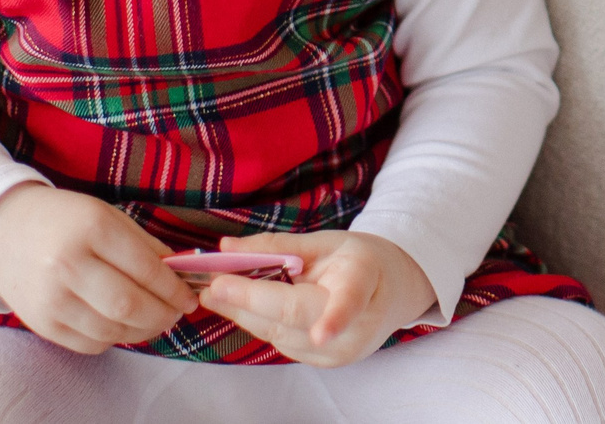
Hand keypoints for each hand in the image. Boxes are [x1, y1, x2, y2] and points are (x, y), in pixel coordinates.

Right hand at [0, 182, 194, 354]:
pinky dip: (115, 338)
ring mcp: (51, 299)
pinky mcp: (42, 324)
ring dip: (143, 330)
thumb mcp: (107, 216)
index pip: (144, 268)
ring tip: (157, 320)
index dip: (174, 288)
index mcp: (91, 229)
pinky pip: (90, 343)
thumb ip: (146, 245)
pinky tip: (124, 325)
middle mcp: (67, 265)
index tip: (190, 296)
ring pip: (111, 329)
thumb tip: (183, 273)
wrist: (3, 233)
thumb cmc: (65, 221)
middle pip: (129, 305)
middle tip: (178, 313)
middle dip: (163, 314)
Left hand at [201, 231, 437, 367]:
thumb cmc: (358, 261)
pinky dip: (257, 321)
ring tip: (217, 291)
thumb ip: (277, 246)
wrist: (391, 293)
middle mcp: (357, 325)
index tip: (320, 333)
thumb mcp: (325, 241)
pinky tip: (241, 304)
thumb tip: (227, 249)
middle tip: (213, 286)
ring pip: (278, 332)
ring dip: (244, 312)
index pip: (349, 302)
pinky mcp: (323, 363)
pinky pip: (279, 341)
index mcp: (364, 282)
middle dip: (250, 302)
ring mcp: (340, 350)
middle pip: (294, 317)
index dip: (335, 319)